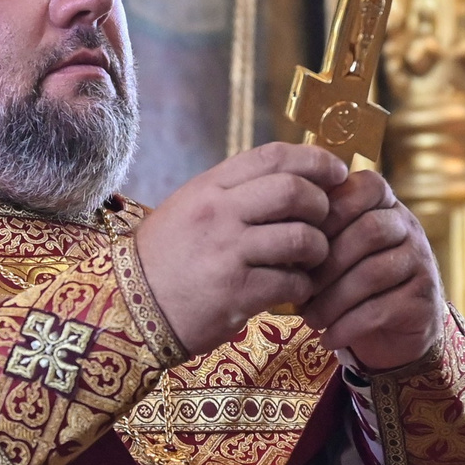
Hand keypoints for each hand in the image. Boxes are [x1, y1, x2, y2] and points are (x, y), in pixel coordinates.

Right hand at [134, 143, 347, 355]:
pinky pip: (292, 282)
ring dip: (318, 250)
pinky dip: (302, 286)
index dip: (315, 160)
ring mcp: (227, 253)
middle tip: (324, 220)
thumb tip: (293, 179)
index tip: (337, 171)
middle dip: (322, 205)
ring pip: (302, 238)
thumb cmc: (165, 258)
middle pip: (294, 191)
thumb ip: (234, 192)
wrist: (127, 308)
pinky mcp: (236, 293)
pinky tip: (292, 289)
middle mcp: (218, 213)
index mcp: (209, 187)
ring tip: (310, 260)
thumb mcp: (190, 208)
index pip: (273, 156)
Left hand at [299, 169, 446, 370]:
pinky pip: (381, 309)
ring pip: (374, 273)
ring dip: (333, 300)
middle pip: (369, 231)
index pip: (366, 187)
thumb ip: (315, 235)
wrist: (394, 331)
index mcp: (384, 205)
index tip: (300, 236)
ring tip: (310, 319)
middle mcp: (408, 227)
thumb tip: (276, 240)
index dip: (332, 209)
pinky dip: (348, 326)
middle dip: (327, 263)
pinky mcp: (422, 300)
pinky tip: (328, 337)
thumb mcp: (334, 251)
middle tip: (299, 289)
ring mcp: (420, 262)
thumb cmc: (351, 282)